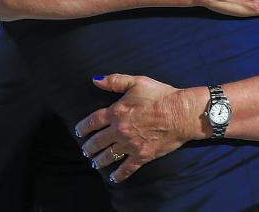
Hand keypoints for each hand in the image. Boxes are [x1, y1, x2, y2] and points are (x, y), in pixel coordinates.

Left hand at [74, 74, 201, 182]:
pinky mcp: (142, 155)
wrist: (180, 113)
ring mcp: (130, 145)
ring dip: (99, 160)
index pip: (93, 121)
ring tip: (94, 162)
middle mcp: (120, 130)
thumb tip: (95, 80)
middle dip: (89, 146)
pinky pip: (127, 168)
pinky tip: (113, 178)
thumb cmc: (160, 95)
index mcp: (117, 112)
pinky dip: (118, 175)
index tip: (78, 131)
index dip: (83, 127)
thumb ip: (114, 81)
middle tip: (85, 150)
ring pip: (109, 155)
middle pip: (98, 141)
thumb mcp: (136, 82)